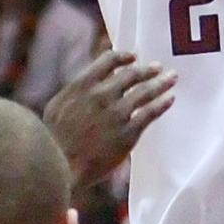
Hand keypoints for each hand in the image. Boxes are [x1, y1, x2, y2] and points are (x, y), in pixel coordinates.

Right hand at [43, 48, 175, 189]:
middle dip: (147, 69)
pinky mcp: (128, 133)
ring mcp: (116, 113)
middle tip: (158, 67)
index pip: (108, 61)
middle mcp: (102, 95)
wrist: (59, 167)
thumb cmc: (52, 140)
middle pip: (131, 75)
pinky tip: (169, 99)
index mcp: (83, 85)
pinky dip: (162, 103)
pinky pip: (150, 113)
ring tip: (171, 78)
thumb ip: (76, 91)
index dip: (123, 57)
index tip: (133, 57)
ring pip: (145, 91)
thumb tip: (88, 81)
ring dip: (161, 82)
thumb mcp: (58, 106)